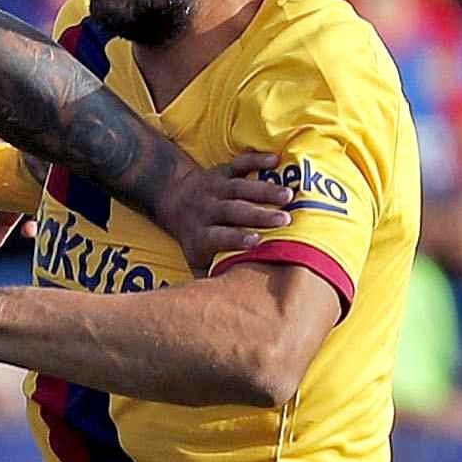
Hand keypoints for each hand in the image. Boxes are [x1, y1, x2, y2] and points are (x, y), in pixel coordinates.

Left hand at [151, 151, 290, 270]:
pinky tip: (275, 159)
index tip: (256, 241)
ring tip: (289, 195)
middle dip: (259, 215)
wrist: (173, 197)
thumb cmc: (195, 236)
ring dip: (265, 191)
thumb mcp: (195, 258)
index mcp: (201, 234)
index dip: (236, 238)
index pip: (218, 236)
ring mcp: (215, 189)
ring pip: (240, 188)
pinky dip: (256, 159)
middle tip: (285, 220)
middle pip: (233, 211)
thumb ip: (212, 275)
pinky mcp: (222, 171)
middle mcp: (207, 210)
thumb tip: (234, 301)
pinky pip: (239, 163)